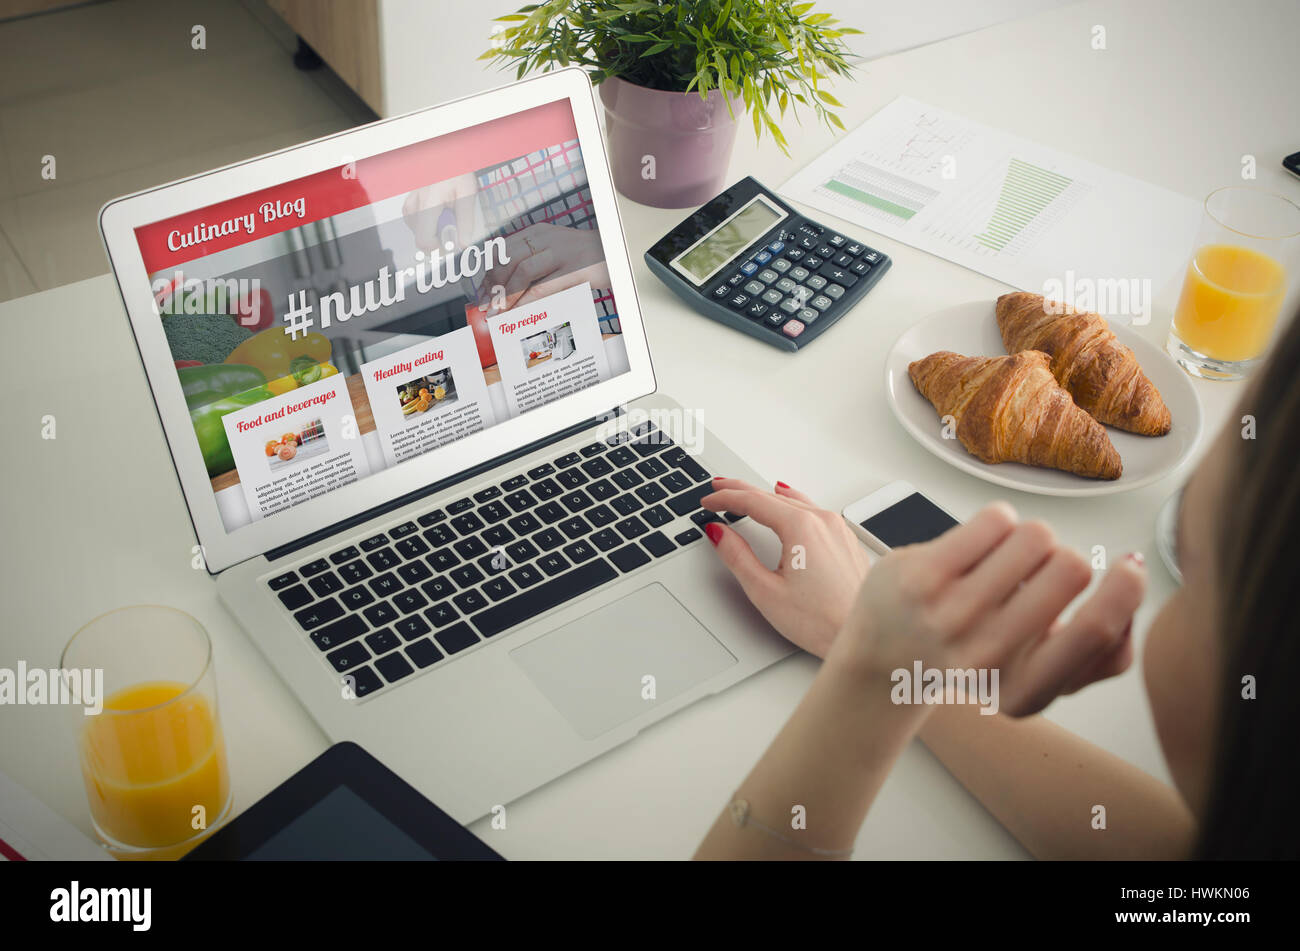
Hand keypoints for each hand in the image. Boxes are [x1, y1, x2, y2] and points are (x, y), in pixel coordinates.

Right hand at [402, 174, 479, 251]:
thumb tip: (463, 244)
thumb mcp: (467, 195)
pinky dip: (429, 225)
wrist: (444, 157)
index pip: (424, 239)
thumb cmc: (456, 172)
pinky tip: (439, 214)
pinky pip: (417, 225)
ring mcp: (409, 205)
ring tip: (447, 216)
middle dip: (439, 240)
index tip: (451, 246)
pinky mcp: (409, 206)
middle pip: (421, 239)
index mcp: (429, 203)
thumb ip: (466, 221)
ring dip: (434, 232)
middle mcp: (414, 205)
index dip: (438, 249)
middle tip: (453, 226)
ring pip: (419, 233)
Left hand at [485, 223, 609, 307]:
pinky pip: (542, 288)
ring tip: (498, 314)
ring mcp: (561, 253)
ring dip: (506, 296)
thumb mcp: (553, 251)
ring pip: (522, 273)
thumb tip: (505, 288)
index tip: (481, 293)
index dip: (488, 273)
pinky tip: (517, 314)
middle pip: (508, 260)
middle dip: (492, 286)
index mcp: (537, 232)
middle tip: (487, 306)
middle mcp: (547, 238)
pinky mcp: (575, 271)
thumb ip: (531, 262)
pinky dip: (525, 303)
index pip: (502, 250)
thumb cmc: (582, 257)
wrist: (615, 252)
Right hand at [700, 478, 872, 658]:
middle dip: (741, 491)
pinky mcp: (845, 539)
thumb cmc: (822, 621)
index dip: (725, 497)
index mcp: (801, 528)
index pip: (753, 501)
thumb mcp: (765, 591)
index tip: (708, 500)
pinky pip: (813, 510)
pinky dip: (790, 503)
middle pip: (772, 495)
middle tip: (718, 488)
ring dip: (765, 496)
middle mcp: (823, 520)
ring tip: (745, 494)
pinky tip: (787, 502)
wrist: (863, 634)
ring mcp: (838, 528)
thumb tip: (719, 532)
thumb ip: (737, 556)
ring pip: (794, 501)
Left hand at [825, 503, 1145, 716]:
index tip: (1129, 565)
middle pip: (1071, 568)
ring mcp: (951, 614)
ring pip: (1036, 536)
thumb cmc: (970, 657)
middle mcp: (987, 657)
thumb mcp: (1037, 677)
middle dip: (1064, 558)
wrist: (883, 659)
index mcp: (1024, 691)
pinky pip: (997, 518)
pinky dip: (998, 522)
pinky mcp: (923, 575)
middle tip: (1037, 573)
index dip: (1127, 590)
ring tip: (1002, 563)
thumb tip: (1132, 605)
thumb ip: (1097, 658)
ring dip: (1029, 539)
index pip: (1098, 633)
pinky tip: (976, 547)